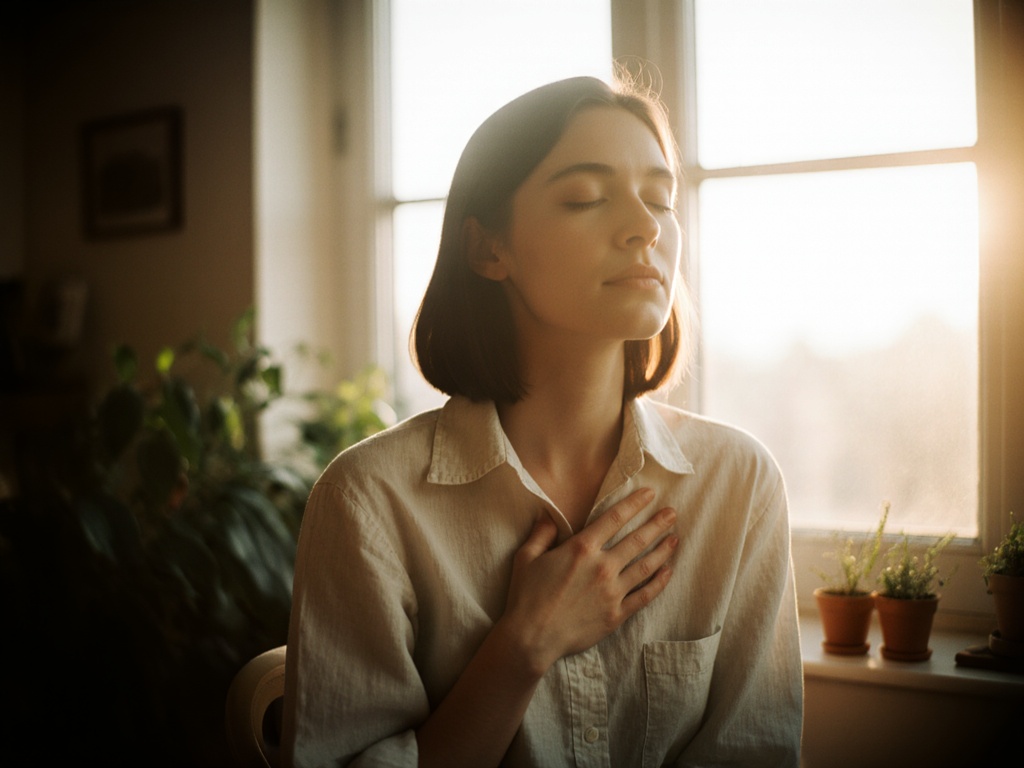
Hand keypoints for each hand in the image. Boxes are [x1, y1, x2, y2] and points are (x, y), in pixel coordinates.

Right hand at [499, 487, 677, 674]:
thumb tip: (547, 513)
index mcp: (581, 549)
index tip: (650, 493)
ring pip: (646, 566)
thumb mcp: (526, 558)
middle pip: (637, 540)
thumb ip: (541, 533)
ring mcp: (612, 592)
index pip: (614, 519)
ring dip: (663, 550)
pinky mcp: (616, 614)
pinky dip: (659, 583)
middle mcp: (602, 567)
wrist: (532, 638)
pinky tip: (668, 572)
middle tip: (673, 513)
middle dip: (657, 524)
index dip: (634, 503)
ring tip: (675, 538)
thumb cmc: (526, 597)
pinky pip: (644, 596)